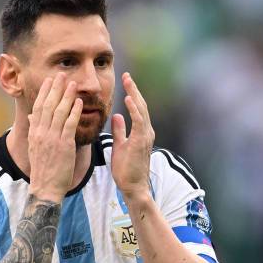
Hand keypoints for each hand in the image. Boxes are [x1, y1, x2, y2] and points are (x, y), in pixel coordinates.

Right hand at [28, 73, 82, 202]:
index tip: (49, 80)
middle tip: (61, 74)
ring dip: (66, 96)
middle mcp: (41, 133)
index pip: (38, 107)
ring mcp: (52, 139)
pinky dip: (74, 112)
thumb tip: (32, 117)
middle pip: (48, 105)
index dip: (44, 92)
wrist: (45, 188)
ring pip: (59, 112)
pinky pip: (69, 125)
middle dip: (55, 88)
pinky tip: (79, 102)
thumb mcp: (35, 148)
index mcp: (34, 133)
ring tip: (72, 83)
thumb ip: (35, 131)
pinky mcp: (64, 145)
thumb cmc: (43, 170)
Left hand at [111, 72, 154, 198]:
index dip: (131, 94)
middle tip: (126, 75)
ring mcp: (145, 136)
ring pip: (142, 110)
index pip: (137, 109)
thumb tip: (117, 116)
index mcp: (141, 132)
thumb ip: (119, 131)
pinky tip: (128, 99)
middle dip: (134, 89)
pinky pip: (139, 121)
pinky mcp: (141, 142)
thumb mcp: (119, 145)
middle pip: (141, 105)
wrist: (133, 187)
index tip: (124, 82)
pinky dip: (134, 109)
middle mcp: (146, 131)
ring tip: (128, 81)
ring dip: (134, 94)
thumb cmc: (126, 170)